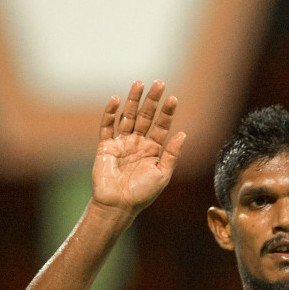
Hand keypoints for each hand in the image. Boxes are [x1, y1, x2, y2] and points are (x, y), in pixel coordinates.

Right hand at [91, 80, 185, 213]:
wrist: (118, 206)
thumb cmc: (142, 194)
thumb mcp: (162, 174)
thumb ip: (171, 154)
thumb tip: (183, 134)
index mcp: (153, 149)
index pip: (161, 126)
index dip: (167, 112)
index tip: (173, 98)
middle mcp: (138, 143)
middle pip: (145, 116)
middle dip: (152, 100)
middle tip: (159, 83)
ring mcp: (121, 143)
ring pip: (127, 116)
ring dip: (132, 100)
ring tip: (138, 83)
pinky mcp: (105, 146)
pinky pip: (107, 126)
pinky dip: (110, 113)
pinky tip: (116, 100)